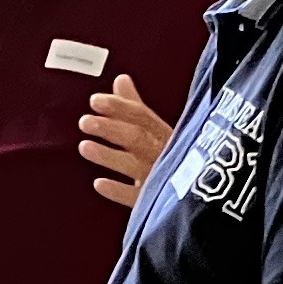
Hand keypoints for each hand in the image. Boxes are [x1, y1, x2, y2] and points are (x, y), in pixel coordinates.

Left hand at [78, 74, 173, 208]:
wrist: (198, 198)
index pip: (141, 116)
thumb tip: (120, 79)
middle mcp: (163, 154)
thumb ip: (136, 107)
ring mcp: (159, 179)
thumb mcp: (157, 130)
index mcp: (164, 134)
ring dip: (108, 155)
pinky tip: (98, 183)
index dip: (118, 107)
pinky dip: (117, 191)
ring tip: (84, 146)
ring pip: (132, 165)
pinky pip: (135, 198)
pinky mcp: (155, 204)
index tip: (95, 101)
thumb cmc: (173, 158)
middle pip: (135, 138)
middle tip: (84, 122)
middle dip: (109, 128)